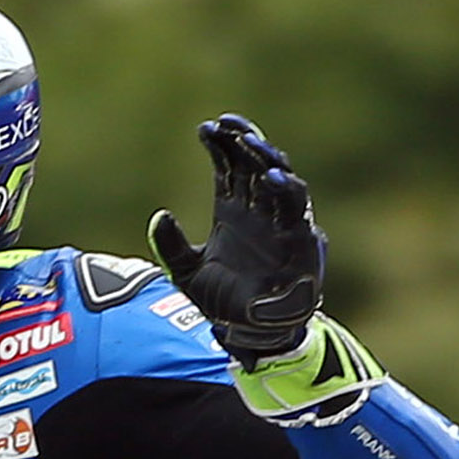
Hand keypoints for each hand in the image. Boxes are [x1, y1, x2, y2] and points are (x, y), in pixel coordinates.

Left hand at [148, 115, 322, 363]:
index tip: (205, 129)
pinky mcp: (299, 242)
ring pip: (279, 179)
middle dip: (244, 140)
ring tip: (248, 142)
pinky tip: (271, 176)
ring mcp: (280, 225)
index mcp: (233, 212)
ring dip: (265, 158)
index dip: (220, 146)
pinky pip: (296, 210)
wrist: (247, 335)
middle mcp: (259, 213)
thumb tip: (159, 216)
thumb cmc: (221, 303)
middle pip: (256, 164)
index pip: (229, 167)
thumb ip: (171, 246)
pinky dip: (286, 190)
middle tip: (228, 123)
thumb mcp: (186, 273)